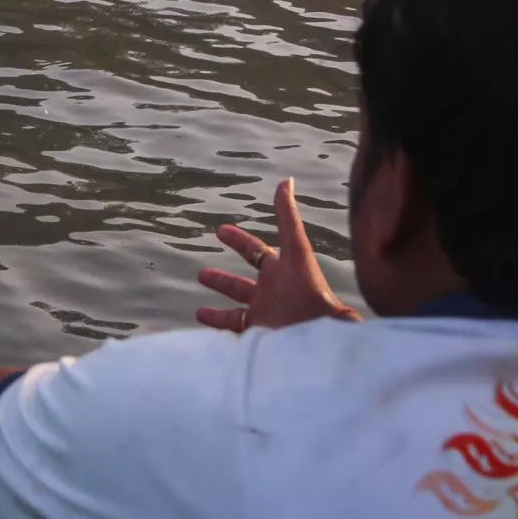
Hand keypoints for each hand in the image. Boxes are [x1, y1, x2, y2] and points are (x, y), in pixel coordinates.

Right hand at [196, 178, 359, 332]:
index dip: (238, 239)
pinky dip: (220, 333)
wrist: (319, 335)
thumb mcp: (296, 250)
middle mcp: (270, 293)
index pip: (254, 250)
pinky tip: (204, 332)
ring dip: (217, 313)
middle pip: (240, 285)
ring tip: (198, 312)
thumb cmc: (309, 290)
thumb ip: (288, 217)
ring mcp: (264, 316)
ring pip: (235, 313)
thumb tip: (286, 180)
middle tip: (201, 275)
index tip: (220, 230)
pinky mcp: (259, 338)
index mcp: (279, 270)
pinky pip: (236, 335)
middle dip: (221, 280)